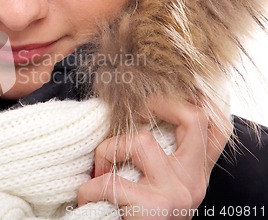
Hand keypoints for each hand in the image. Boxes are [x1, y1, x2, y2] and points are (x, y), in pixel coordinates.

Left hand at [78, 98, 231, 218]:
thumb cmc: (138, 214)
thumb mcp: (159, 185)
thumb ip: (158, 158)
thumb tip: (136, 118)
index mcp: (195, 172)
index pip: (217, 126)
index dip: (196, 101)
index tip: (164, 98)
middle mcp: (193, 181)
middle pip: (194, 117)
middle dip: (158, 103)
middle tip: (135, 113)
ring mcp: (176, 193)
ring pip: (140, 140)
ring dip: (108, 151)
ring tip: (99, 172)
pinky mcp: (154, 208)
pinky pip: (110, 180)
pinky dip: (90, 187)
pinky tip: (88, 197)